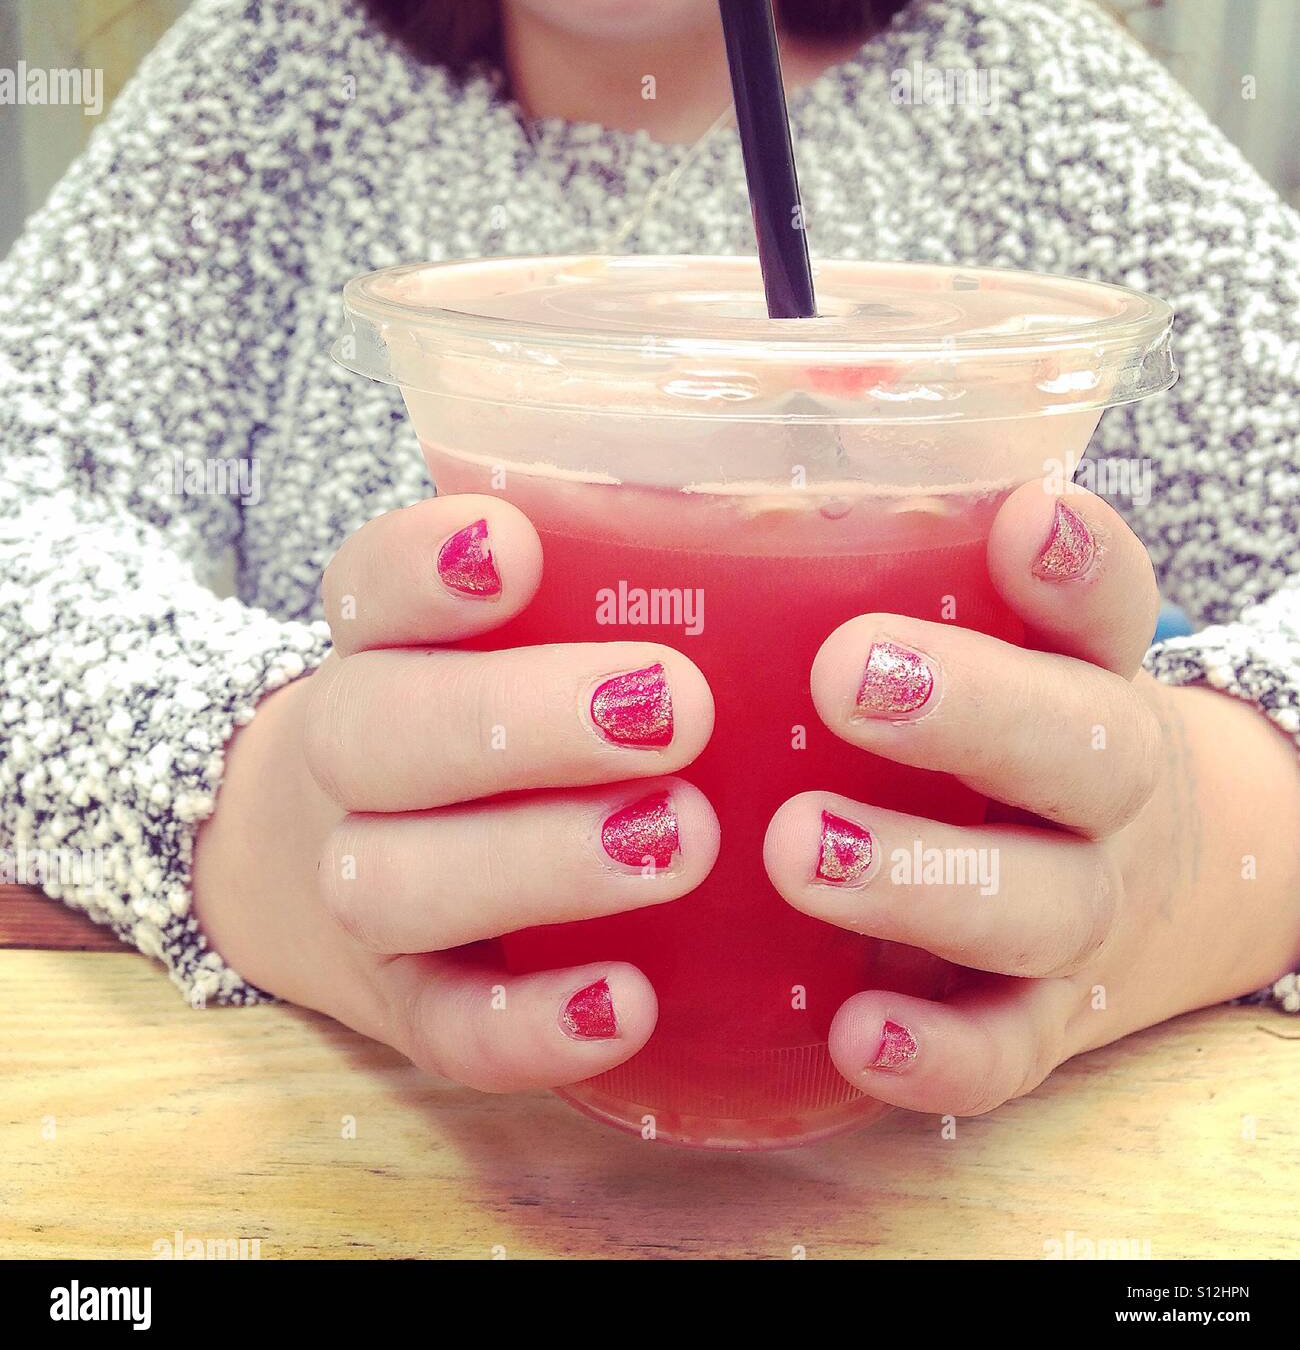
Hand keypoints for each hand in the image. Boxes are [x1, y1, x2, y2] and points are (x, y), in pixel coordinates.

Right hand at [192, 494, 716, 1089]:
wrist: (305, 860)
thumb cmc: (472, 725)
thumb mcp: (507, 642)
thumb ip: (611, 593)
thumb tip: (807, 542)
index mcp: (380, 650)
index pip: (368, 588)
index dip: (424, 567)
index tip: (517, 546)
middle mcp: (348, 760)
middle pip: (380, 731)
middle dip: (518, 719)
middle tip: (673, 709)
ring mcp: (363, 887)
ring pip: (399, 882)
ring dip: (537, 863)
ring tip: (679, 841)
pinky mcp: (402, 1003)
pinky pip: (445, 1029)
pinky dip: (527, 1025)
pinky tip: (628, 1004)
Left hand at [764, 483, 1299, 1114]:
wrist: (1176, 887)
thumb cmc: (1032, 747)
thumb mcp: (1012, 661)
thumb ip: (904, 590)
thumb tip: (698, 508)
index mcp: (1090, 681)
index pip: (1107, 608)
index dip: (1076, 565)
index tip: (1024, 514)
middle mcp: (1108, 795)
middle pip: (1078, 750)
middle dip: (971, 711)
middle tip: (850, 674)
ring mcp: (1087, 915)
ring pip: (1034, 905)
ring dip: (922, 880)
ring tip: (804, 848)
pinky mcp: (1051, 1022)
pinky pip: (1008, 1052)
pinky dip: (939, 1053)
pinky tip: (856, 1032)